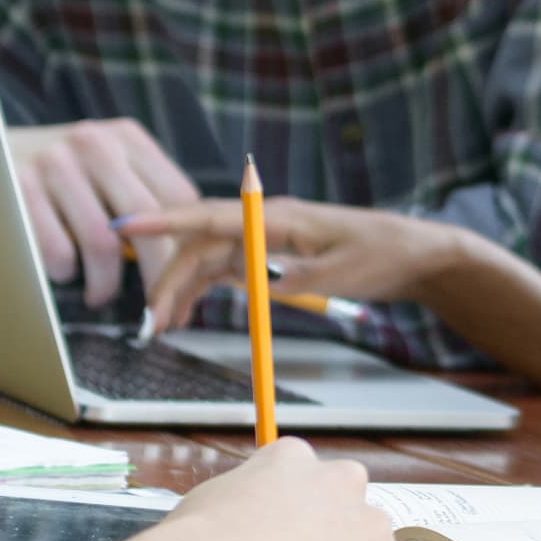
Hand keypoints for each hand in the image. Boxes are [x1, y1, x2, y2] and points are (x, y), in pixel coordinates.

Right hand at [9, 119, 201, 309]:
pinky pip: (59, 252)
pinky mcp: (19, 190)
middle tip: (156, 308)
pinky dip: (65, 274)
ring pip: (102, 243)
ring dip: (105, 283)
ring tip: (100, 294)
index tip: (184, 278)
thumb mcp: (102, 163)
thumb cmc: (55, 171)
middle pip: (149, 219)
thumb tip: (181, 252)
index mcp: (125, 137)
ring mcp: (53, 164)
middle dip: (157, 273)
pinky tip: (63, 273)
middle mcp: (93, 144)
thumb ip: (141, 192)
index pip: (178, 194)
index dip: (186, 243)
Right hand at [127, 194, 462, 335]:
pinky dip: (202, 292)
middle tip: (149, 319)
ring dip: (181, 289)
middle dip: (169, 277)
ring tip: (159, 325)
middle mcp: (265, 226)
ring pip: (207, 261)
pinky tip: (184, 315)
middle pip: (201, 246)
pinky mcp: (271, 259)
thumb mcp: (342, 273)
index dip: (166, 220)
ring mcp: (265, 242)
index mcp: (278, 219)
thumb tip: (262, 287)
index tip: (128, 224)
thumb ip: (299, 279)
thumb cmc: (382, 253)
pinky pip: (225, 272)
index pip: (211, 216)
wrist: (412, 254)